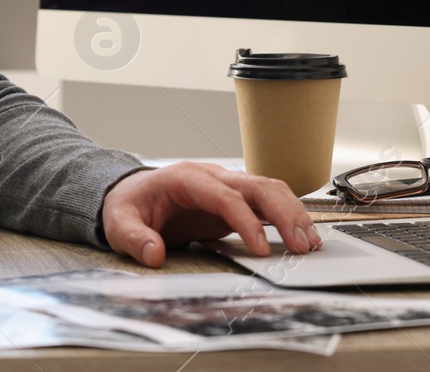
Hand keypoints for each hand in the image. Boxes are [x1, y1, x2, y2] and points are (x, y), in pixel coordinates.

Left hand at [101, 161, 321, 266]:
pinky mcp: (234, 199)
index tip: (260, 249)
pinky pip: (268, 201)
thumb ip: (134, 238)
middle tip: (301, 246)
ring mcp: (226, 185)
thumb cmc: (128, 205)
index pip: (224, 196)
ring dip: (293, 213)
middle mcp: (211, 176)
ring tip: (310, 242)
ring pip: (269, 189)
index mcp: (186, 178)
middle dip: (283, 214)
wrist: (131, 194)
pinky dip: (288, 215)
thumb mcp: (119, 222)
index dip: (246, 221)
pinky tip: (302, 235)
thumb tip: (153, 254)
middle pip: (256, 186)